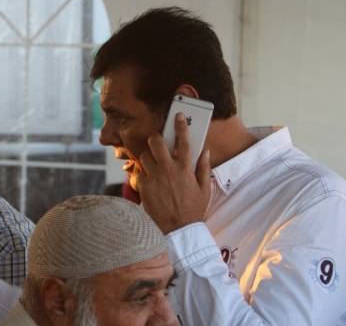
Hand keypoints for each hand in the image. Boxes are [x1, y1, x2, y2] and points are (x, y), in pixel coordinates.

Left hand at [137, 112, 211, 232]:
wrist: (180, 229)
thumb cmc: (194, 209)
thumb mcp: (204, 189)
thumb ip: (203, 168)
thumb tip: (205, 152)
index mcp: (184, 168)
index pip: (183, 141)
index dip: (180, 126)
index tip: (178, 116)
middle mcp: (168, 170)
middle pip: (155, 142)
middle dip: (155, 138)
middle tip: (157, 142)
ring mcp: (154, 178)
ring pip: (144, 156)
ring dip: (148, 157)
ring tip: (153, 164)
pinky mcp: (144, 187)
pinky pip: (140, 173)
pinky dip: (144, 175)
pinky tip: (151, 181)